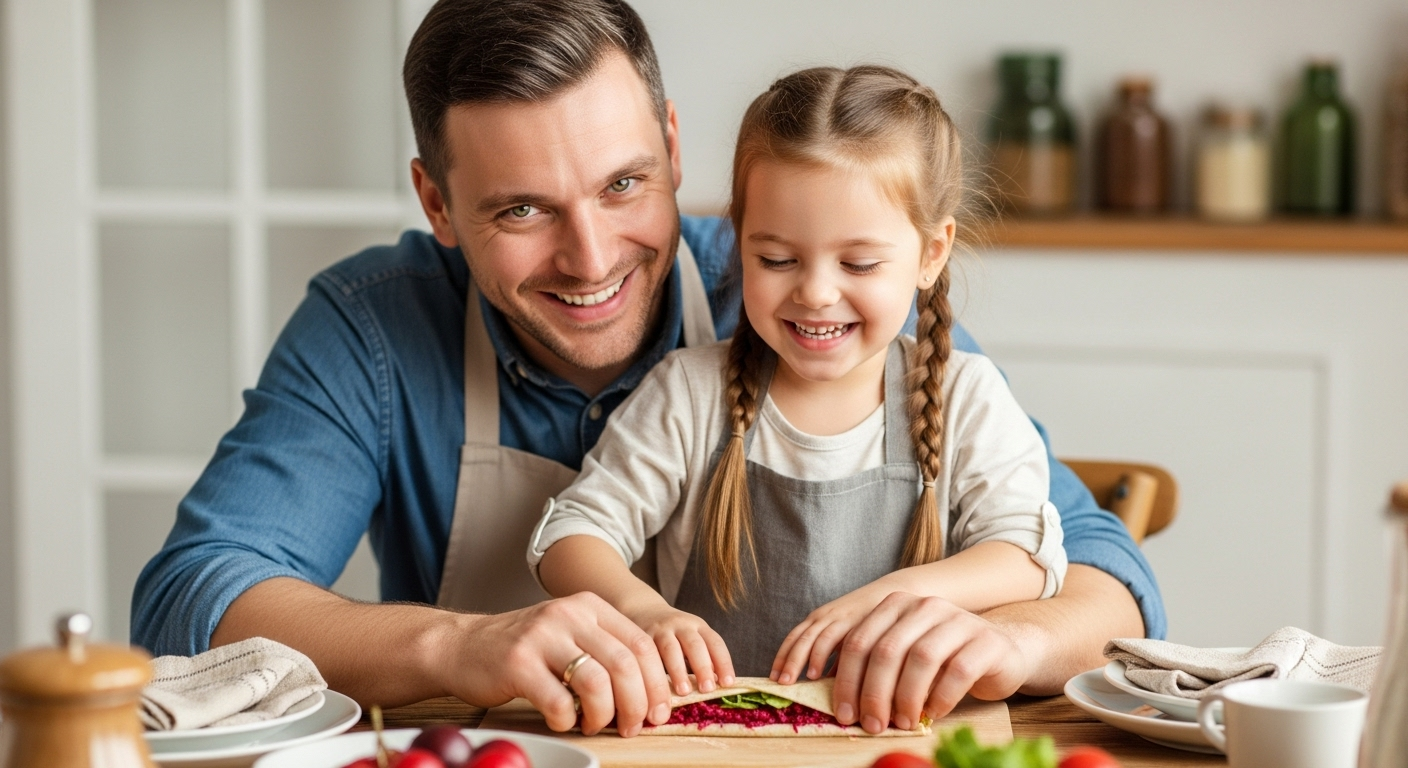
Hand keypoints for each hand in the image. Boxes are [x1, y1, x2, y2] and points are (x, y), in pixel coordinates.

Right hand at [448, 592, 672, 736]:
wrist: (462, 645)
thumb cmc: (523, 649)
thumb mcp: (569, 634)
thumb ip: (605, 651)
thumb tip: (650, 693)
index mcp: (589, 606)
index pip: (641, 644)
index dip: (656, 684)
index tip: (658, 712)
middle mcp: (568, 614)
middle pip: (625, 663)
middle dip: (637, 704)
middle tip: (632, 727)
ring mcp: (542, 636)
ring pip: (597, 682)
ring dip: (603, 714)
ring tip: (595, 725)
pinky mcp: (518, 663)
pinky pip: (558, 701)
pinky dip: (567, 720)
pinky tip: (561, 721)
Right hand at [626, 603, 734, 695]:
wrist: (644, 610)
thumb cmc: (674, 634)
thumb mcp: (691, 639)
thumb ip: (703, 658)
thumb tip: (716, 684)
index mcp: (699, 626)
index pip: (715, 643)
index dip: (723, 663)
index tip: (728, 684)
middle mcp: (682, 625)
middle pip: (695, 645)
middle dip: (702, 667)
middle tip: (707, 689)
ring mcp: (662, 629)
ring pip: (671, 649)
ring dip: (678, 671)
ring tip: (683, 691)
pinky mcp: (643, 635)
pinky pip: (649, 653)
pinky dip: (654, 670)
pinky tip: (657, 685)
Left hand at [770, 584, 889, 683]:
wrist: (896, 595)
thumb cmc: (872, 623)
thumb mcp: (849, 639)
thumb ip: (838, 664)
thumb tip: (828, 693)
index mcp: (821, 620)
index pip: (795, 637)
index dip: (782, 657)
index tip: (773, 677)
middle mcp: (826, 617)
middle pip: (799, 638)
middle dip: (786, 661)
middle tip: (777, 684)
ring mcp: (839, 618)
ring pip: (811, 639)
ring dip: (798, 661)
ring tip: (791, 682)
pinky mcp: (854, 621)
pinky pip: (832, 639)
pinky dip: (820, 656)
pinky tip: (816, 674)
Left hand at [827, 592, 1030, 733]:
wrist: (999, 652)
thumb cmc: (944, 660)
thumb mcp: (906, 657)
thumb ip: (877, 669)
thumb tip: (845, 705)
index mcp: (897, 605)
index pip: (860, 641)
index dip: (848, 680)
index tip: (844, 714)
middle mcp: (926, 606)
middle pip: (888, 650)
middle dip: (874, 693)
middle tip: (872, 724)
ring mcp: (958, 620)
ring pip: (922, 658)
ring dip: (907, 697)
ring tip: (903, 722)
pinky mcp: (986, 641)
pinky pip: (958, 671)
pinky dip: (941, 697)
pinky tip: (934, 713)